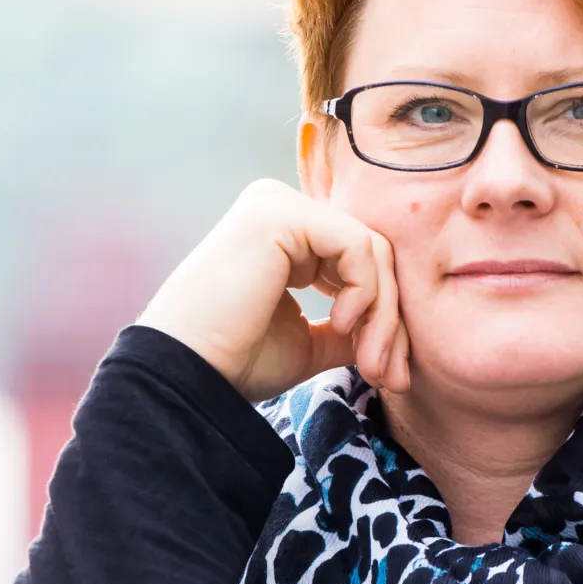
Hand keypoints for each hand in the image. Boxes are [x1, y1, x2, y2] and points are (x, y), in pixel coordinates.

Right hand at [136, 179, 411, 402]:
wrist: (189, 374)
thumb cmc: (236, 362)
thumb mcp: (309, 342)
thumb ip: (350, 327)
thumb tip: (393, 333)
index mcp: (285, 236)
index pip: (360, 263)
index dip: (384, 318)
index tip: (388, 375)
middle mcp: (281, 210)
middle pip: (372, 254)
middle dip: (390, 320)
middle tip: (391, 377)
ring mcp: (277, 205)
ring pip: (371, 250)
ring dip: (383, 315)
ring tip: (371, 364)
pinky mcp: (280, 214)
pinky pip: (356, 244)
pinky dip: (365, 291)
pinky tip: (343, 324)